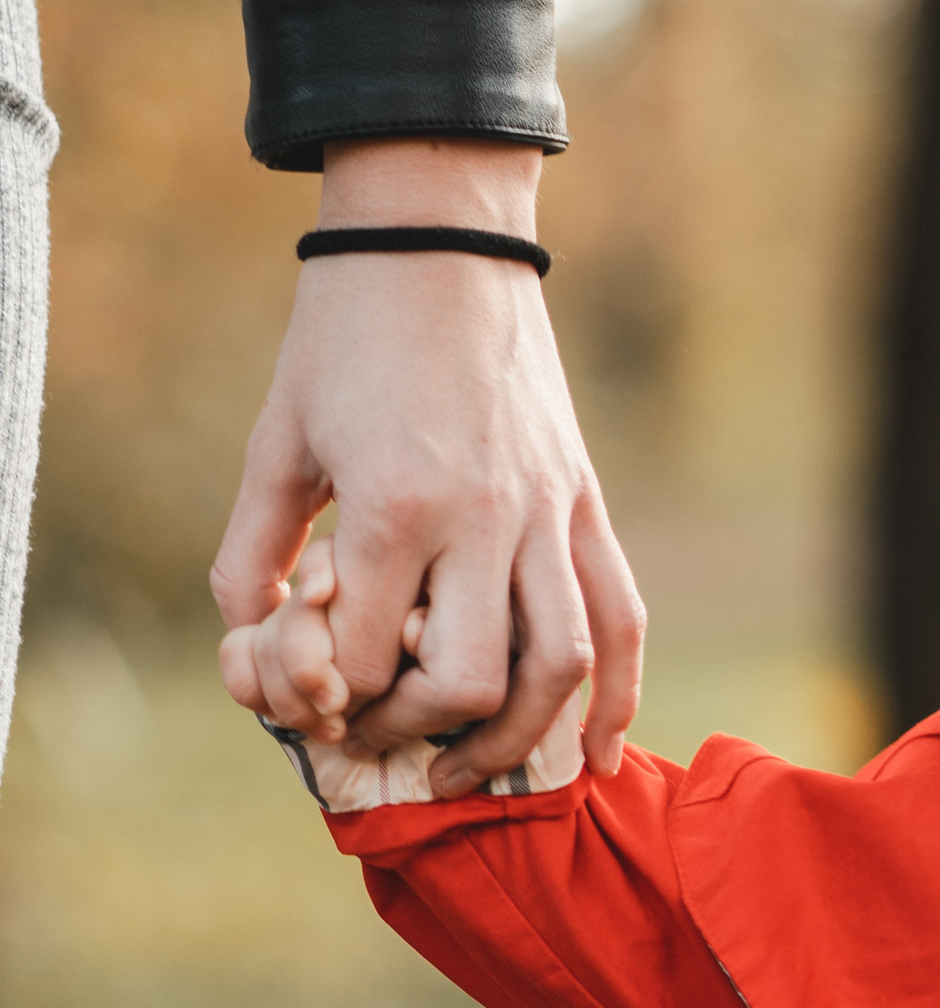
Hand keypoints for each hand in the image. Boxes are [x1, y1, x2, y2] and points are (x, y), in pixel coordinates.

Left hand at [209, 138, 644, 797]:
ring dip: (517, 739)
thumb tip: (250, 636)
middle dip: (420, 730)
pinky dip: (620, 695)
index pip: (369, 654)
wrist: (438, 235)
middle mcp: (482, 520)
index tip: (313, 697)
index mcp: (394, 505)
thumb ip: (252, 548)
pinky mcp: (584, 500)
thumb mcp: (277, 438)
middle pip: (470, 683)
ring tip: (475, 772)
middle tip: (382, 737)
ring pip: (558, 667)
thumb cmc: (343, 334)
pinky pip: (620, 615)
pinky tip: (602, 753)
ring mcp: (546, 512)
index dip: (333, 696)